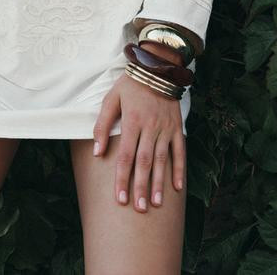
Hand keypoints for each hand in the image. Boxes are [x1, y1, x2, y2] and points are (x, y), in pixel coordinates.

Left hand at [92, 43, 185, 211]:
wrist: (156, 67)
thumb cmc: (130, 85)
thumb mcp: (111, 99)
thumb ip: (102, 125)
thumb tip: (97, 151)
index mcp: (132, 121)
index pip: (125, 155)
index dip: (122, 178)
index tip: (120, 198)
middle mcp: (150, 127)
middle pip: (144, 162)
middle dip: (141, 186)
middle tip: (139, 208)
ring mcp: (165, 128)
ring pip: (162, 160)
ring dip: (159, 182)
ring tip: (156, 203)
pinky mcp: (176, 127)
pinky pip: (179, 150)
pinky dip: (179, 169)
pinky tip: (177, 187)